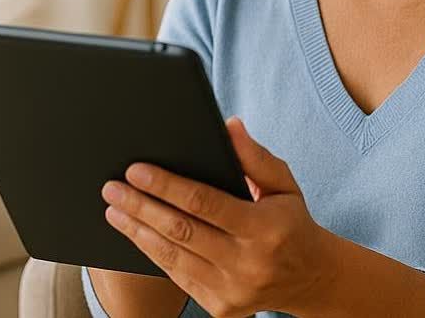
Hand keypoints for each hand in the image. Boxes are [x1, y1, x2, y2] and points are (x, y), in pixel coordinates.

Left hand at [100, 116, 337, 316]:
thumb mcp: (283, 184)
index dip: (166, 185)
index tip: (136, 170)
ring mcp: (233, 290)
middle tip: (112, 188)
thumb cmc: (291, 223)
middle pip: (181, 230)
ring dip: (137, 231)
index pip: (204, 202)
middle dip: (141, 207)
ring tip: (114, 210)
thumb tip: (228, 125)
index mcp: (264, 228)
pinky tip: (136, 234)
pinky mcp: (221, 307)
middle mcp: (248, 263)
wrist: (311, 279)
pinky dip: (153, 254)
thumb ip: (255, 156)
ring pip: (173, 257)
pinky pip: (178, 277)